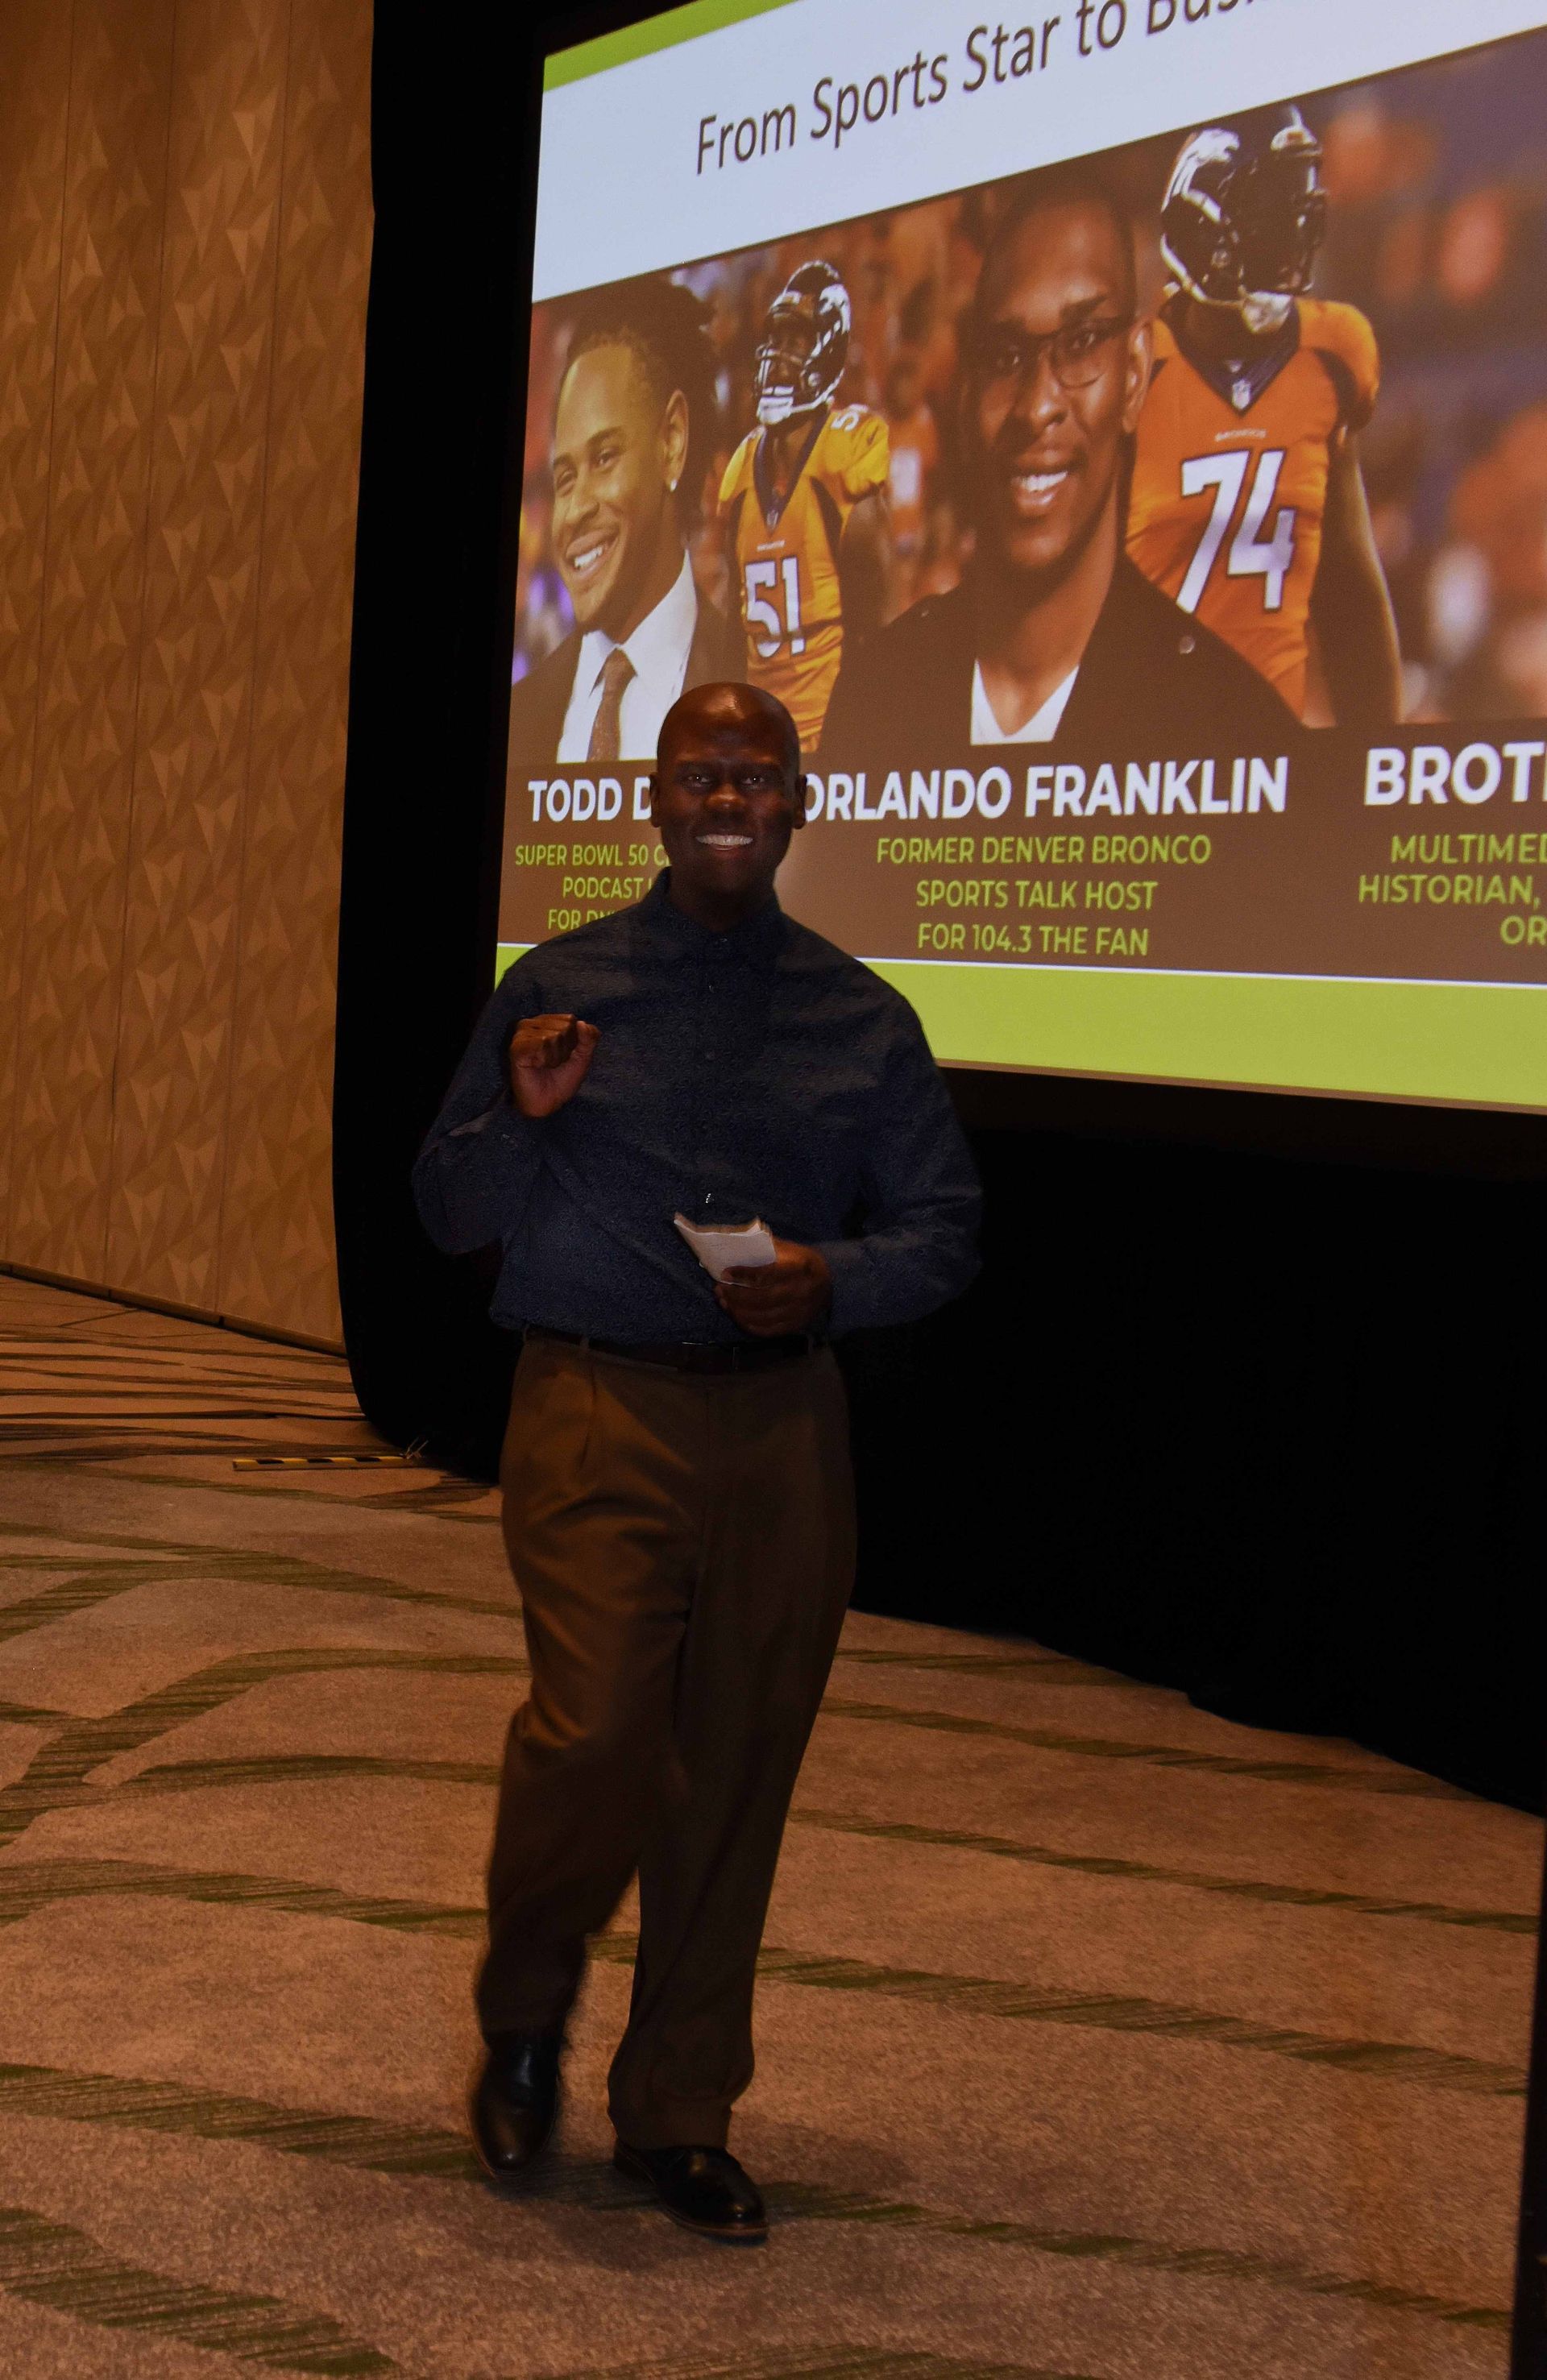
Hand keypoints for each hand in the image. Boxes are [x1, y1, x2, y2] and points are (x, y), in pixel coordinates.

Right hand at [507, 1013, 598, 1117]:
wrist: (548, 1102)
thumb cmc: (563, 1079)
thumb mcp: (583, 1057)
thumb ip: (589, 1038)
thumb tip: (582, 1022)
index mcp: (549, 1022)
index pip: (571, 1020)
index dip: (574, 1041)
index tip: (566, 1055)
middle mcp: (533, 1024)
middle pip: (563, 1027)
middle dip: (564, 1050)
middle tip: (553, 1063)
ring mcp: (522, 1034)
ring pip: (552, 1036)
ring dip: (554, 1057)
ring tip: (544, 1065)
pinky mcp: (516, 1047)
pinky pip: (540, 1044)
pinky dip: (544, 1059)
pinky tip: (535, 1065)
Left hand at [715, 1238, 831, 1336]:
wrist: (830, 1285)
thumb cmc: (803, 1262)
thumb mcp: (791, 1249)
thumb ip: (767, 1248)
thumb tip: (737, 1248)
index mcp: (800, 1268)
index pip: (768, 1274)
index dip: (744, 1275)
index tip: (725, 1273)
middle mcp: (800, 1292)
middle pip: (762, 1298)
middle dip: (736, 1295)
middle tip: (719, 1289)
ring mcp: (798, 1312)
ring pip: (762, 1316)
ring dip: (737, 1310)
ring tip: (723, 1301)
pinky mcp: (795, 1326)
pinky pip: (767, 1330)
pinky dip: (748, 1324)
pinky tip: (736, 1315)